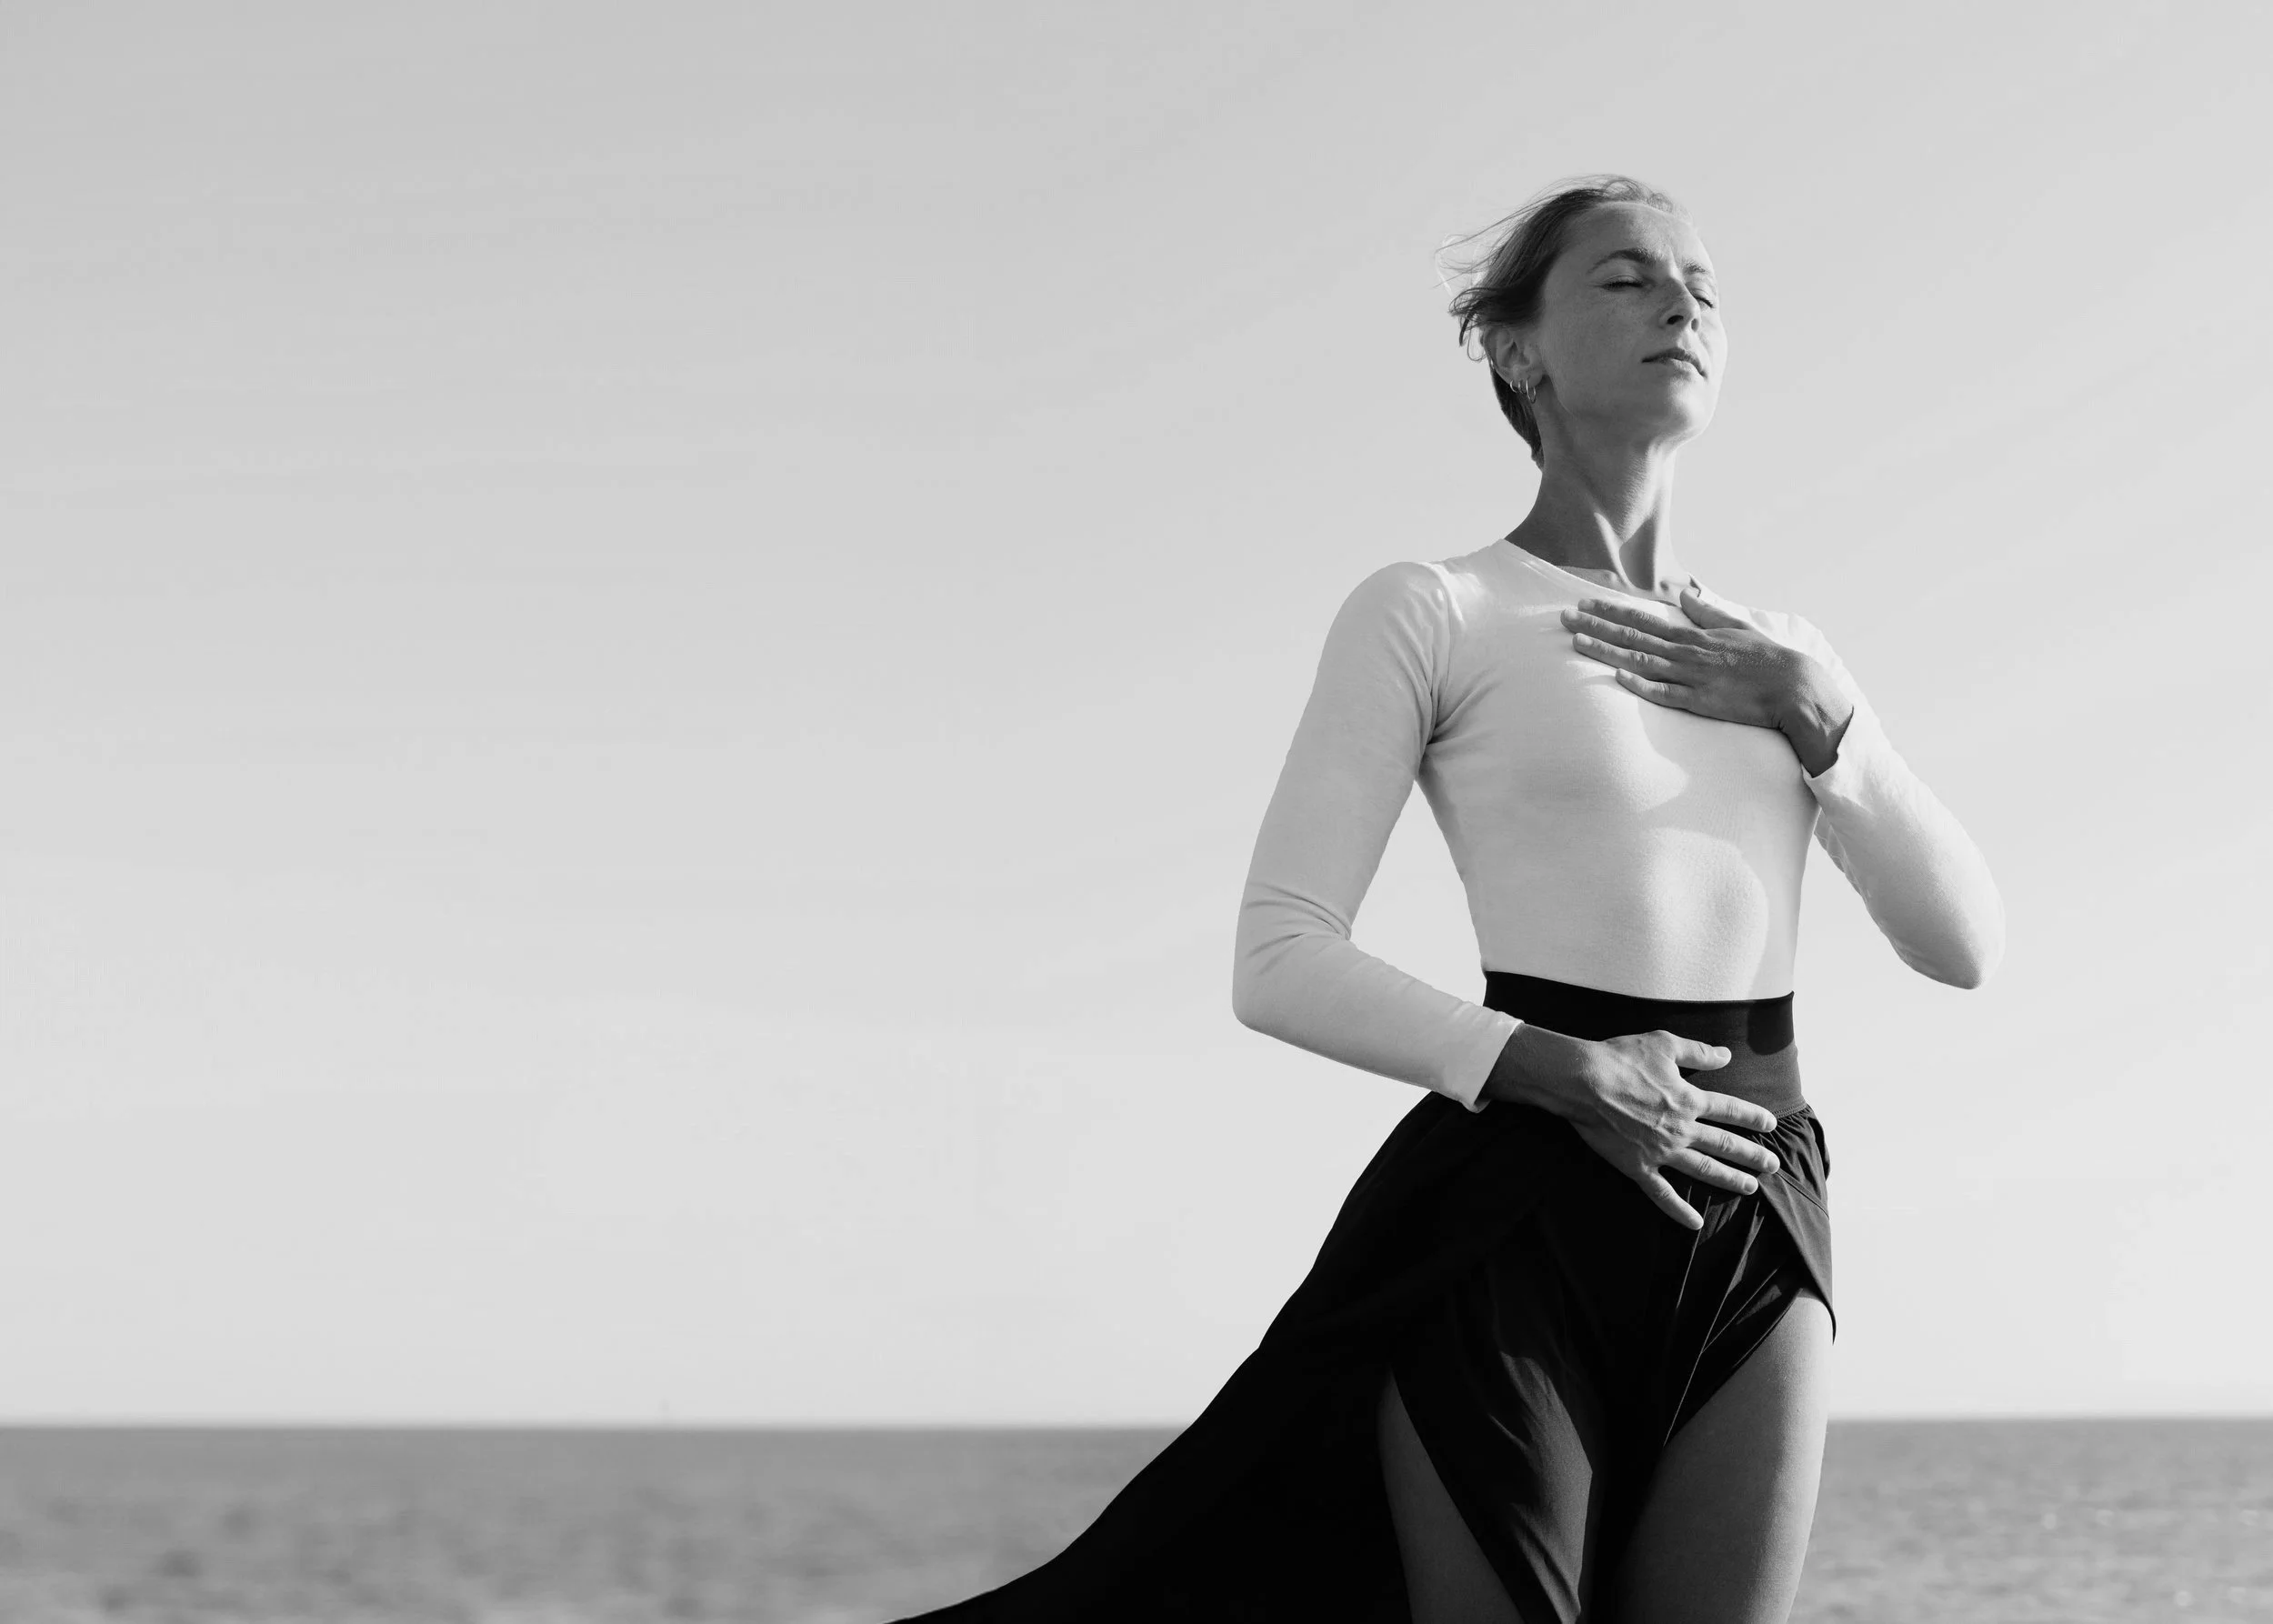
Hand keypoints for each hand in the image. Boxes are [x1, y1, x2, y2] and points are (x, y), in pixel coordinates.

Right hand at [1485, 1024, 1781, 1228]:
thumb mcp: (1664, 1045)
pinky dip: (1679, 1210)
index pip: (1730, 1110)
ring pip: (1703, 1170)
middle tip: (1773, 1165)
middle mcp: (1681, 1129)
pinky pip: (1662, 1194)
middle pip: (1724, 1144)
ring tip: (1750, 1188)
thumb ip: (1698, 1052)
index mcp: (1689, 1099)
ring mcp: (1661, 1151)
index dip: (1753, 1117)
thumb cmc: (1621, 1058)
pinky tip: (1695, 1223)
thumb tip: (1726, 1055)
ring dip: (1730, 1179)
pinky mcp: (1638, 1167)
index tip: (1770, 1125)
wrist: (1584, 1081)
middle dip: (1752, 1155)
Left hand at [1560, 589, 1826, 737]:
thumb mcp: (1736, 626)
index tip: (1585, 602)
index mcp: (1694, 635)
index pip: (1644, 619)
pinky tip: (1617, 678)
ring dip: (1607, 651)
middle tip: (1564, 616)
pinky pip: (1665, 694)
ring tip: (1577, 642)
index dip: (1611, 611)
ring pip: (1641, 662)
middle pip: (1633, 637)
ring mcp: (1692, 677)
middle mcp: (1688, 652)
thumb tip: (1686, 593)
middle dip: (1596, 625)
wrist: (1794, 687)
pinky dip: (1641, 685)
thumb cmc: (1765, 658)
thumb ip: (1707, 611)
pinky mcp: (1700, 702)